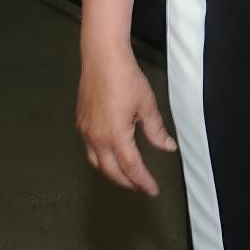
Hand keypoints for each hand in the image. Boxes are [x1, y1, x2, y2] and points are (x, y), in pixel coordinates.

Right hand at [77, 49, 176, 195]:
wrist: (102, 58)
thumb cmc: (127, 79)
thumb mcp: (146, 105)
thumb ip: (156, 130)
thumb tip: (168, 147)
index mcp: (115, 136)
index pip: (131, 167)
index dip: (143, 181)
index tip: (153, 191)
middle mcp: (96, 138)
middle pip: (110, 171)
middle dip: (127, 182)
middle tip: (141, 186)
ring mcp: (85, 131)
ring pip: (97, 162)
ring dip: (112, 172)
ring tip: (127, 175)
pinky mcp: (81, 123)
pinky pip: (90, 149)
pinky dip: (102, 158)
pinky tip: (111, 154)